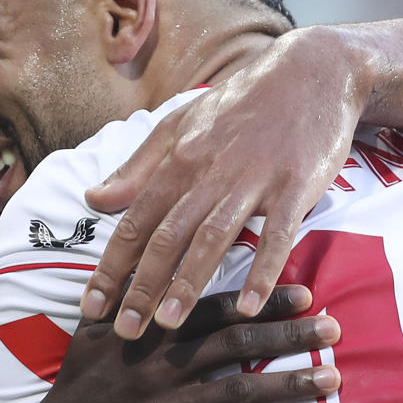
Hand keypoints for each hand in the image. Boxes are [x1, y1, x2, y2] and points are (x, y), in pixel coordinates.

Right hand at [0, 286, 338, 402]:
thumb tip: (148, 258)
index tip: (304, 291)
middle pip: (236, 345)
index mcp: (147, 333)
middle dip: (289, 334)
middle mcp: (160, 368)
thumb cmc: (75, 388)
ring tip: (332, 379)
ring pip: (237, 394)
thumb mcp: (92, 333)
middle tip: (334, 327)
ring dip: (288, 385)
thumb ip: (126, 298)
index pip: (213, 308)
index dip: (261, 299)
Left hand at [80, 26, 369, 336]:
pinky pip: (277, 235)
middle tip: (123, 332)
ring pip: (213, 238)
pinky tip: (247, 306)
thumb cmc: (242, 104)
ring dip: (189, 284)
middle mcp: (209, 170)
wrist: (312, 71)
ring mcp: (253, 179)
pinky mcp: (296, 186)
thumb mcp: (181, 125)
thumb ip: (138, 167)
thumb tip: (92, 198)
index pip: (135, 221)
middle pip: (167, 236)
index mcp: (178, 158)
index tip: (90, 307)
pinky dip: (262, 271)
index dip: (111, 266)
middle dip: (141, 286)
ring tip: (167, 326)